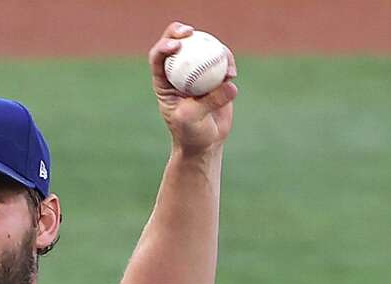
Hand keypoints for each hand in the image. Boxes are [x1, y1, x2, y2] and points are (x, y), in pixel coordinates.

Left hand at [149, 22, 238, 155]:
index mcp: (163, 82)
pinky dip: (227, 63)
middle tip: (191, 32)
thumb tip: (230, 84)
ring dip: (213, 49)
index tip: (176, 45)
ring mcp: (197, 72)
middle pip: (177, 44)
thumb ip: (210, 101)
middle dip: (180, 32)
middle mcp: (178, 73)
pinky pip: (221, 61)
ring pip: (202, 49)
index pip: (158, 58)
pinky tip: (232, 74)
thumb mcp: (194, 119)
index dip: (163, 46)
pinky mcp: (214, 75)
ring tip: (224, 65)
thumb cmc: (191, 134)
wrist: (205, 143)